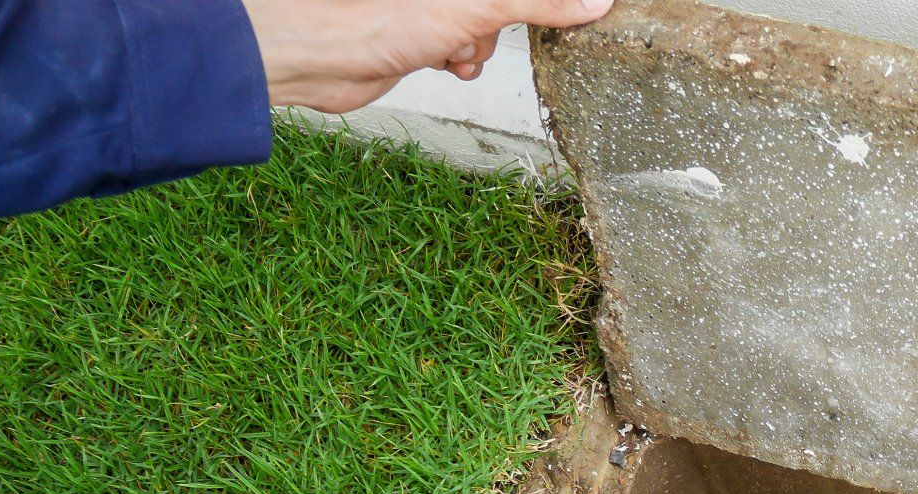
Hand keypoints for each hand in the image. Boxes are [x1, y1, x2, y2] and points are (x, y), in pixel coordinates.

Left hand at [242, 0, 613, 113]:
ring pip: (482, 21)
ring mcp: (430, 5)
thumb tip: (595, 1)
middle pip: (500, 3)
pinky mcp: (417, 30)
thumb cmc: (380, 18)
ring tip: (455, 52)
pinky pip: (459, 41)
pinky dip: (460, 57)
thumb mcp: (480, 6)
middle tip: (477, 32)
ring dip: (478, 43)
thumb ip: (539, 2)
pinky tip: (444, 63)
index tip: (566, 13)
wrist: (322, 55)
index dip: (538, 6)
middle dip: (499, 20)